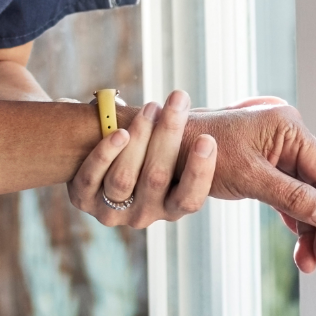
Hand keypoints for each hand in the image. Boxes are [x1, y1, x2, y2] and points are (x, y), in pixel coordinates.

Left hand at [69, 90, 215, 227]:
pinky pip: (92, 177)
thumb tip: (233, 116)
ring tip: (151, 107)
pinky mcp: (82, 199)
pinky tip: (118, 132)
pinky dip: (105, 153)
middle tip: (178, 100)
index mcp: (171, 208)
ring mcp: (111, 210)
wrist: (93, 157)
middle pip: (157, 179)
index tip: (206, 138)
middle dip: (168, 135)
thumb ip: (190, 145)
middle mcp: (144, 215)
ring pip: (125, 177)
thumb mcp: (172, 157)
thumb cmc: (146, 154)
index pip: (189, 199)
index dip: (199, 171)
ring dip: (139, 137)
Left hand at [189, 99, 315, 272]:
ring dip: (308, 229)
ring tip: (310, 263)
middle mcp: (286, 136)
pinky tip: (299, 248)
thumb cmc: (196, 151)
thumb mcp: (248, 177)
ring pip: (304, 195)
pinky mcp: (263, 166)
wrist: (160, 147)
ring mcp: (275, 152)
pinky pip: (286, 195)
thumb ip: (291, 196)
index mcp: (288, 128)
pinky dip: (291, 219)